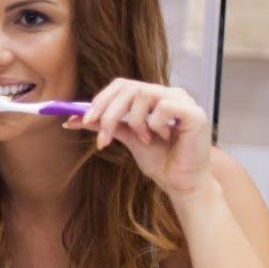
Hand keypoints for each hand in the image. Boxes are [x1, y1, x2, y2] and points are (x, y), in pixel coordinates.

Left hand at [64, 78, 211, 198]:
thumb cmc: (159, 159)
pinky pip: (164, 107)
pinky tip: (164, 137)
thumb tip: (73, 118)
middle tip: (103, 136)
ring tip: (144, 139)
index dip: (100, 100)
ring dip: (135, 121)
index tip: (84, 120)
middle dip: (109, 113)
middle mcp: (169, 93)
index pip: (122, 85)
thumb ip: (106, 125)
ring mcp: (184, 101)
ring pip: (144, 94)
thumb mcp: (127, 138)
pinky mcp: (195, 113)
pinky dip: (155, 124)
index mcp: (154, 97)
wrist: (180, 182)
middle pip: (129, 87)